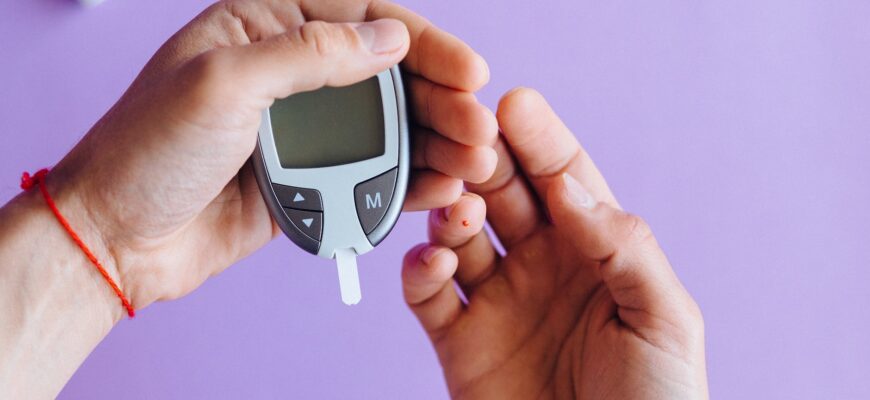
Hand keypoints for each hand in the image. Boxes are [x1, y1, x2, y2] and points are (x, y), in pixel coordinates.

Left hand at [44, 0, 496, 315]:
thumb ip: (311, 54)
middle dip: (439, 100)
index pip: (362, 18)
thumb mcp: (225, 83)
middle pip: (385, 75)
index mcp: (262, 24)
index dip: (424, 43)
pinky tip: (438, 188)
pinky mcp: (306, 178)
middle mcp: (287, 71)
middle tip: (477, 128)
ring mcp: (300, 128)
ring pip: (384, 127)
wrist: (114, 238)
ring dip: (433, 143)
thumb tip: (388, 38)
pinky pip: (367, 173)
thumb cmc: (147, 151)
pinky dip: (404, 182)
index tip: (468, 71)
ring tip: (471, 163)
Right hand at [402, 88, 707, 398]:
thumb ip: (624, 246)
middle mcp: (542, 268)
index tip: (514, 104)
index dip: (541, 140)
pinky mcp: (459, 342)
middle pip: (505, 196)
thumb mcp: (667, 319)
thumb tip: (572, 187)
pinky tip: (434, 262)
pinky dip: (420, 271)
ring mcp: (498, 302)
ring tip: (456, 210)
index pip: (564, 179)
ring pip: (459, 236)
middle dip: (486, 164)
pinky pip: (428, 295)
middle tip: (469, 143)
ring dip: (450, 213)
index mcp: (595, 253)